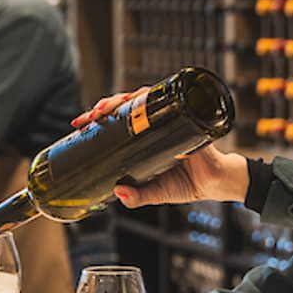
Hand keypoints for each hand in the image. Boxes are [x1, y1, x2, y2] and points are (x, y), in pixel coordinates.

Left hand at [70, 87, 247, 206]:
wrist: (214, 184)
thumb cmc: (185, 184)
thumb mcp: (155, 193)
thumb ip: (137, 197)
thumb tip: (118, 193)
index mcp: (141, 138)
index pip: (115, 121)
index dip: (97, 118)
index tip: (79, 123)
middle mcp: (153, 123)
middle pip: (125, 105)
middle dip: (104, 105)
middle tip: (90, 115)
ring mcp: (168, 116)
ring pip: (141, 97)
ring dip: (122, 98)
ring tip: (107, 107)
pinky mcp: (183, 114)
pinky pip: (166, 98)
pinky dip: (151, 95)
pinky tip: (139, 98)